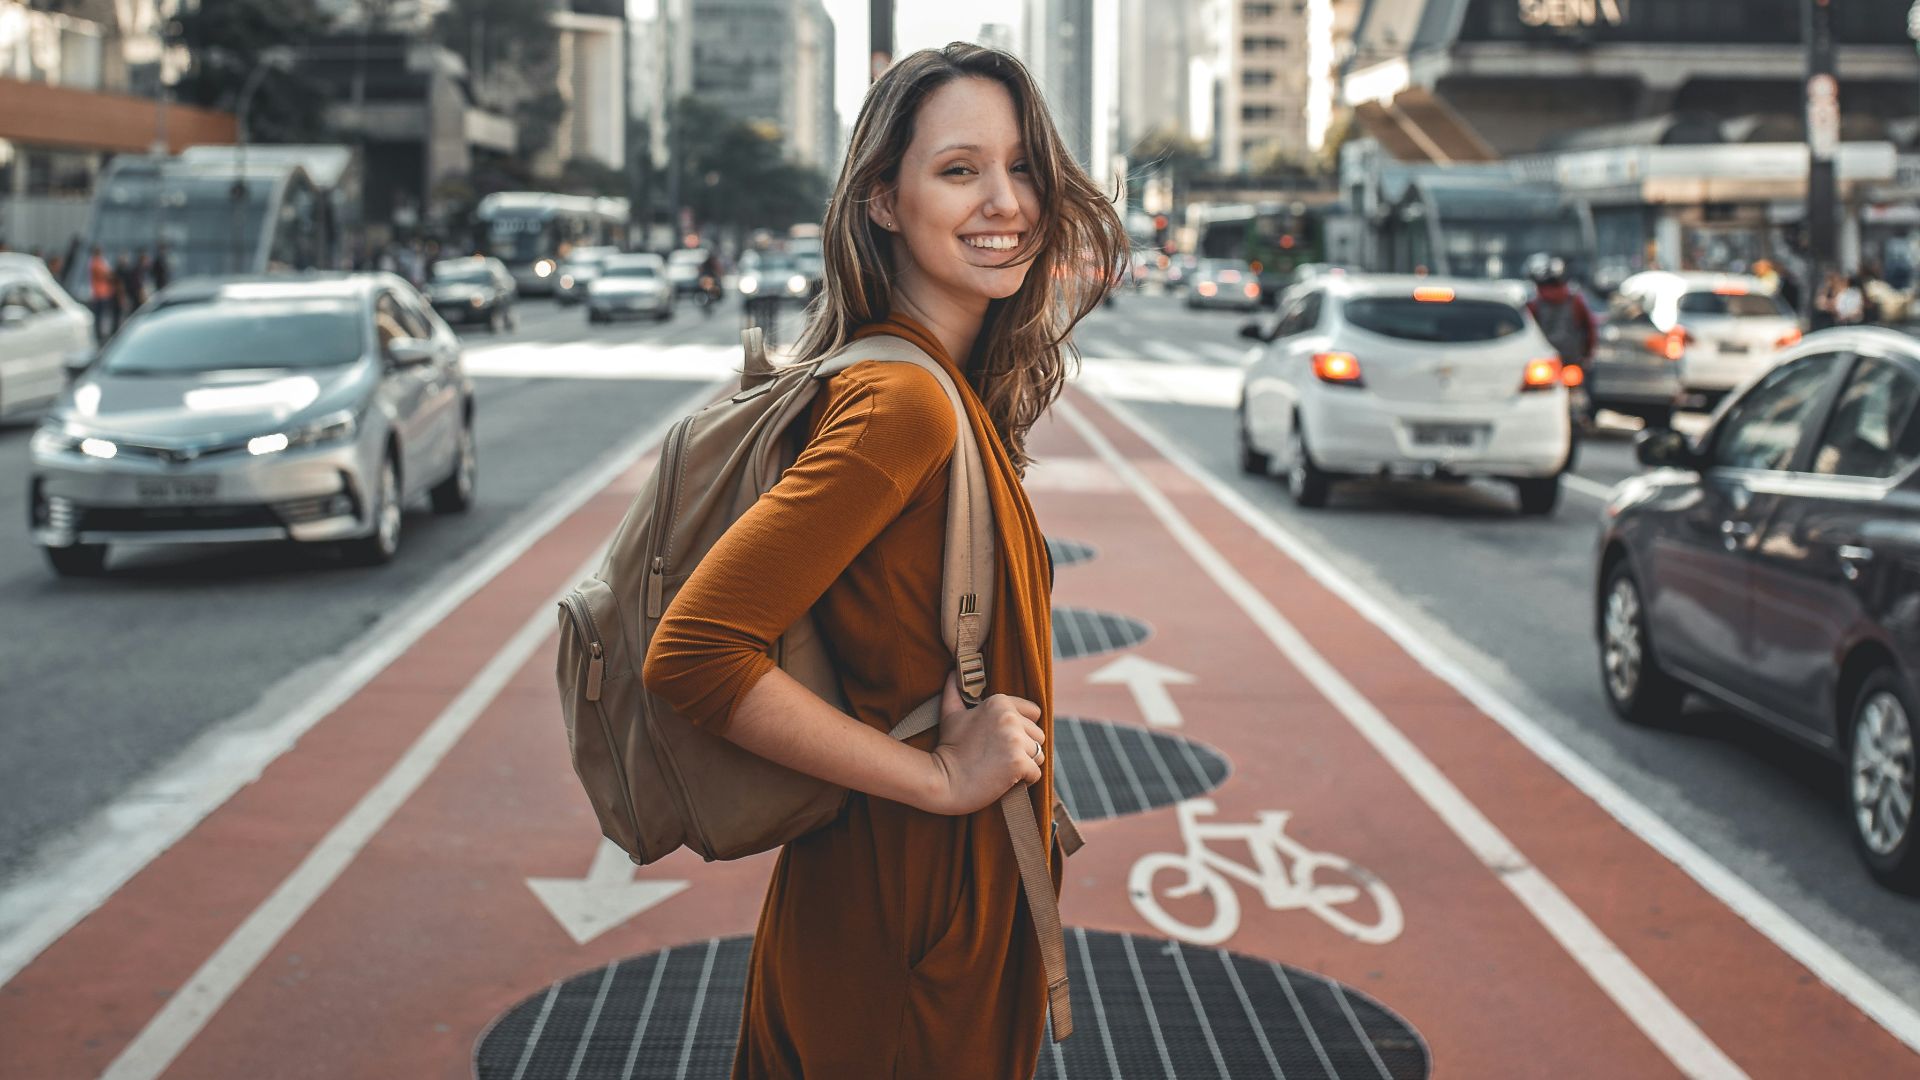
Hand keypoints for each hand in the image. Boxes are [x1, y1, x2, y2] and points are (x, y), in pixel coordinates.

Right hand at [923, 671, 1044, 815]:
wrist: (943, 780)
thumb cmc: (948, 748)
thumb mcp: (950, 714)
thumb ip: (955, 691)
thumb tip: (953, 672)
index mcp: (999, 703)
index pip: (1034, 713)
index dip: (1021, 728)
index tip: (1002, 739)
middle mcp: (1010, 718)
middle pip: (1038, 735)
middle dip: (1024, 748)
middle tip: (999, 756)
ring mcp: (1015, 740)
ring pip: (1039, 754)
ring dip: (1025, 764)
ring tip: (1002, 767)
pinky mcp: (1019, 763)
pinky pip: (1036, 773)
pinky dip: (1024, 780)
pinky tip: (1004, 779)